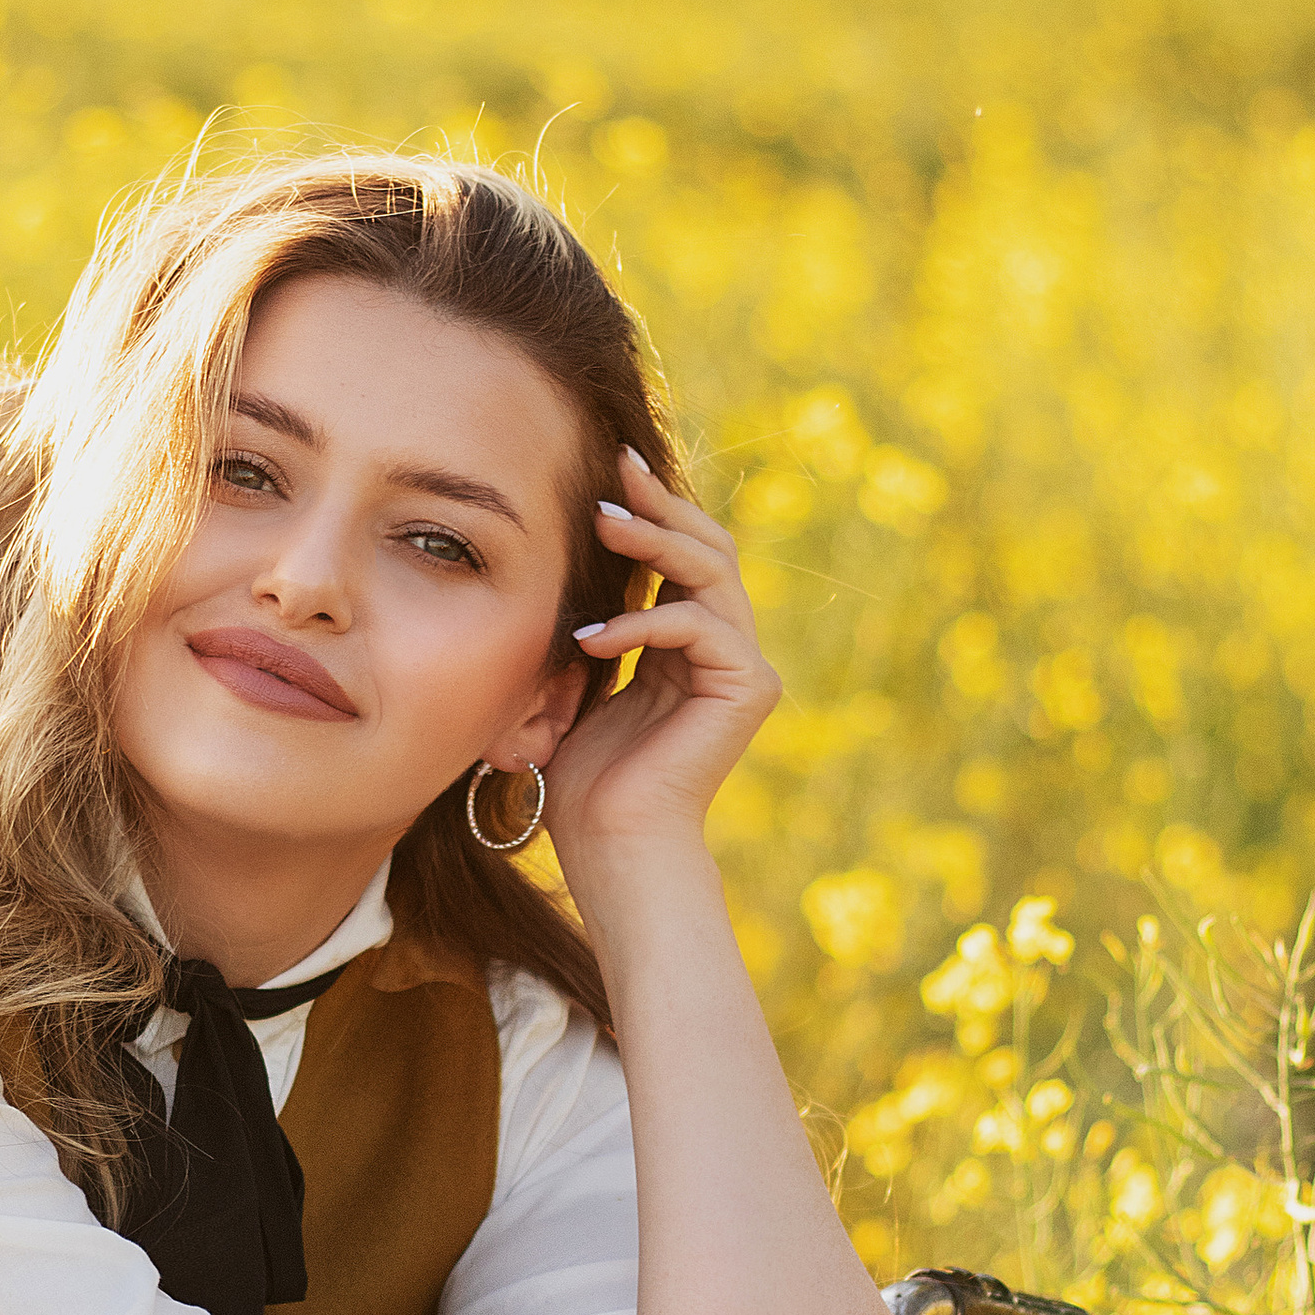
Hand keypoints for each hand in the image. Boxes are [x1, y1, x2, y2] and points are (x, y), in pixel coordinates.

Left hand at [544, 451, 779, 863]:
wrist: (612, 845)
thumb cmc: (584, 780)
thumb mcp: (578, 682)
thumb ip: (591, 627)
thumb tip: (565, 569)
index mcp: (689, 644)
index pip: (683, 555)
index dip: (652, 509)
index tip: (607, 469)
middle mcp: (727, 648)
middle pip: (709, 547)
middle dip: (661, 504)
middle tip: (615, 471)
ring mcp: (745, 667)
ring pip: (711, 573)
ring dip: (654, 541)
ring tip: (600, 522)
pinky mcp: (748, 688)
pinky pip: (699, 626)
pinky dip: (642, 622)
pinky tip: (592, 637)